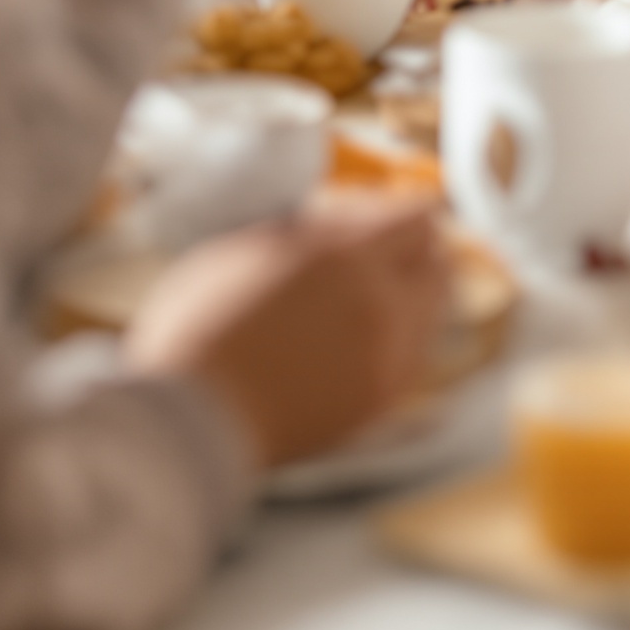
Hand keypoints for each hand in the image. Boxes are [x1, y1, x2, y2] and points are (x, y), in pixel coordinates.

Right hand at [127, 195, 446, 469]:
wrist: (192, 420)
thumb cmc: (200, 327)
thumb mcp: (244, 248)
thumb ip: (304, 230)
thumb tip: (342, 219)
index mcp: (344, 256)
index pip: (413, 218)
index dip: (406, 210)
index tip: (395, 211)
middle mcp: (379, 305)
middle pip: (438, 264)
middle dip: (423, 249)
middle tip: (400, 247)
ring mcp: (385, 359)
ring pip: (435, 313)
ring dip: (419, 294)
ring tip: (390, 290)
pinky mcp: (378, 404)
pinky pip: (417, 358)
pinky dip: (409, 338)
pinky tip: (379, 335)